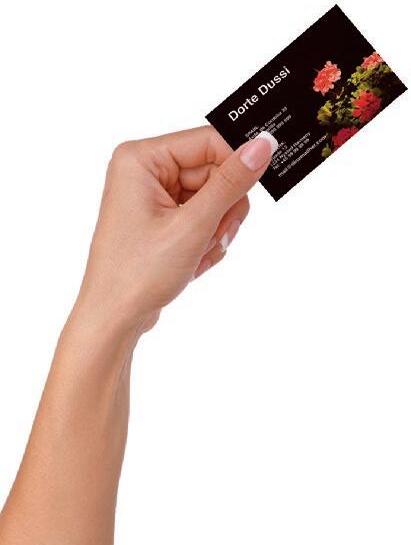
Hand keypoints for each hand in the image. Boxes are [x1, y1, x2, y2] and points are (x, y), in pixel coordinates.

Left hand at [78, 127, 276, 334]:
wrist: (114, 318)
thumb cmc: (137, 273)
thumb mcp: (193, 225)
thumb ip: (230, 183)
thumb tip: (262, 146)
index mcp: (141, 159)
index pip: (208, 142)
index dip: (237, 164)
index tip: (258, 184)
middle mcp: (145, 172)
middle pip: (213, 173)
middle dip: (222, 209)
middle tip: (215, 235)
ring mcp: (153, 198)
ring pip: (212, 199)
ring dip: (215, 229)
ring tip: (198, 254)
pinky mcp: (162, 220)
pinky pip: (201, 219)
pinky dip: (205, 241)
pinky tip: (191, 262)